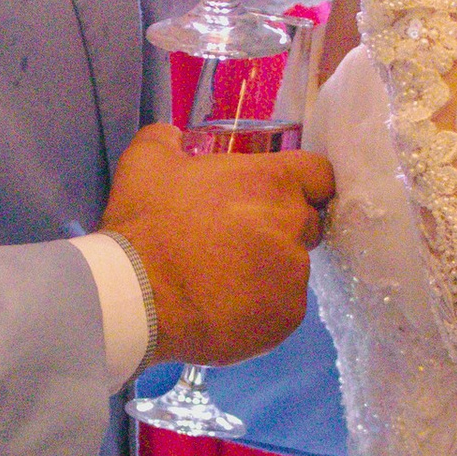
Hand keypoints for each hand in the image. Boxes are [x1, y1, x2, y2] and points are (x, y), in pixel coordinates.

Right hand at [103, 123, 334, 366]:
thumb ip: (170, 139)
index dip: (304, 184)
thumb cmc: (146, 223)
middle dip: (281, 228)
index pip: (320, 175)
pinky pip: (283, 309)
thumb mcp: (147, 160)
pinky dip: (261, 309)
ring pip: (292, 269)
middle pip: (306, 223)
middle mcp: (293, 227)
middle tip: (238, 239)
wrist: (136, 296)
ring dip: (269, 271)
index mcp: (271, 182)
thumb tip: (176, 137)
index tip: (280, 196)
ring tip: (224, 281)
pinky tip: (226, 308)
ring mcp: (293, 276)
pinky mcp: (286, 317)